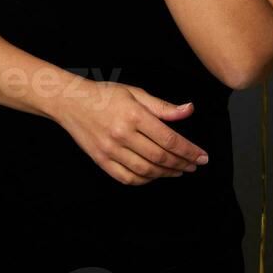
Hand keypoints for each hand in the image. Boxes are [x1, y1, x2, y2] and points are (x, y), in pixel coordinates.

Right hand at [51, 77, 209, 184]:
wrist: (70, 101)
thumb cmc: (103, 95)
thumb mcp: (135, 93)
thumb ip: (162, 106)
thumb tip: (188, 110)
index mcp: (133, 115)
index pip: (169, 139)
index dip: (189, 151)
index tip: (202, 156)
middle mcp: (122, 134)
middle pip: (160, 157)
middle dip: (182, 164)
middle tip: (194, 165)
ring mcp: (110, 149)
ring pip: (146, 170)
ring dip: (167, 173)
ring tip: (178, 171)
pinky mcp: (101, 160)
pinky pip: (127, 178)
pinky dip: (145, 180)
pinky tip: (155, 175)